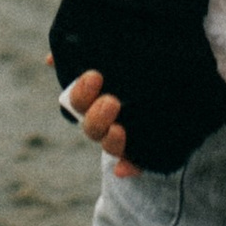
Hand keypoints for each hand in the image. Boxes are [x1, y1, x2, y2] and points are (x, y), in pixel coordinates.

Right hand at [58, 66, 138, 180]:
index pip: (78, 103)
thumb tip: (50, 60)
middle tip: (111, 102)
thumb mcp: (114, 60)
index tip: (94, 76)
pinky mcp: (146, 150)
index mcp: (94, 102)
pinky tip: (122, 169)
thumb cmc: (131, 72)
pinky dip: (128, 168)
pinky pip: (136, 164)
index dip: (80, 95)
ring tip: (118, 129)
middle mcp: (106, 123)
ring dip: (110, 141)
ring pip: (110, 146)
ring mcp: (124, 138)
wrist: (175, 84)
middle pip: (92, 127)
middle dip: (97, 117)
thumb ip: (83, 55)